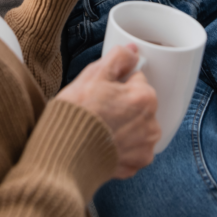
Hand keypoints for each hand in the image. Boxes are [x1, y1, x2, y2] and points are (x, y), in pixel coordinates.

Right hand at [57, 45, 160, 178]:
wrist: (65, 154)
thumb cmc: (78, 112)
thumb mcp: (94, 74)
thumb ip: (118, 57)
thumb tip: (132, 51)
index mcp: (145, 97)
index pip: (136, 79)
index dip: (117, 82)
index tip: (103, 90)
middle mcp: (151, 124)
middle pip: (138, 104)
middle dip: (122, 104)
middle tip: (99, 108)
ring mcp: (145, 148)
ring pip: (136, 126)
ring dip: (123, 125)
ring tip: (100, 127)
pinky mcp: (135, 166)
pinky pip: (131, 149)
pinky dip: (120, 147)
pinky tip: (102, 143)